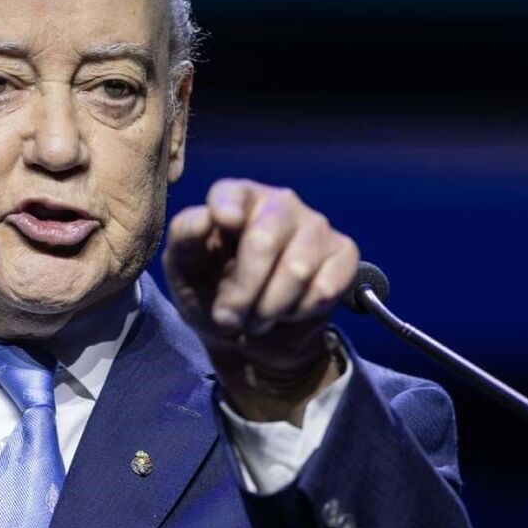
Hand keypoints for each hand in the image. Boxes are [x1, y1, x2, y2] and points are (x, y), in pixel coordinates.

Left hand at [162, 179, 358, 425]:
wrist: (249, 333)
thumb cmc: (211, 292)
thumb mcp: (184, 271)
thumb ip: (185, 239)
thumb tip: (205, 219)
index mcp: (237, 198)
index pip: (231, 194)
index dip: (227, 208)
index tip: (225, 223)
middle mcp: (279, 202)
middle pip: (264, 240)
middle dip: (243, 291)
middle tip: (228, 318)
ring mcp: (315, 225)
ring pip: (296, 270)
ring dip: (269, 308)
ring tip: (257, 318)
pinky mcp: (343, 253)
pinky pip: (324, 288)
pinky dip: (300, 312)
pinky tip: (289, 310)